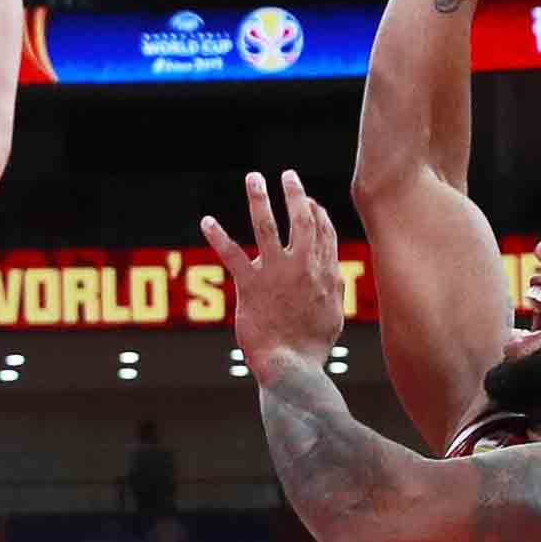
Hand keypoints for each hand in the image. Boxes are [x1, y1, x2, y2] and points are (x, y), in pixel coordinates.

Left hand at [201, 168, 352, 373]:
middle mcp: (302, 266)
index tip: (308, 200)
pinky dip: (217, 236)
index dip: (316, 211)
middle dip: (294, 193)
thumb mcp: (334, 315)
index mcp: (323, 272)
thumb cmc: (311, 346)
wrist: (291, 366)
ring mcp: (275, 274)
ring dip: (259, 198)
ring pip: (266, 227)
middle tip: (287, 175)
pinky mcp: (250, 285)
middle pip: (301, 219)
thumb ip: (334, 288)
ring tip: (254, 178)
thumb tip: (334, 270)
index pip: (322, 231)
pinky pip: (231, 255)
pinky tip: (206, 221)